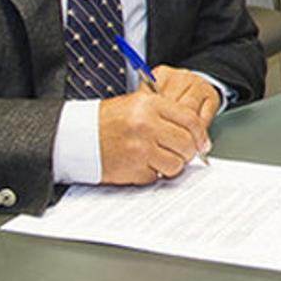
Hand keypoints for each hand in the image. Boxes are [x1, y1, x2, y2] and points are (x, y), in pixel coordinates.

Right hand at [98, 72, 216, 184]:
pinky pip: (158, 175)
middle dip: (188, 151)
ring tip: (161, 158)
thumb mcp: (138, 104)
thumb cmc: (109, 120)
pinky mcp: (134, 169)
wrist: (78, 136)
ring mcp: (140, 149)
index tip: (202, 142)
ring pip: (176, 164)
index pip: (190, 120)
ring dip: (172, 164)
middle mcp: (147, 125)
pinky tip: (143, 163)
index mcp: (150, 105)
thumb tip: (196, 132)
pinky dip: (154, 172)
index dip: (200, 134)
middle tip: (181, 152)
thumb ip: (167, 113)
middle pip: (186, 143)